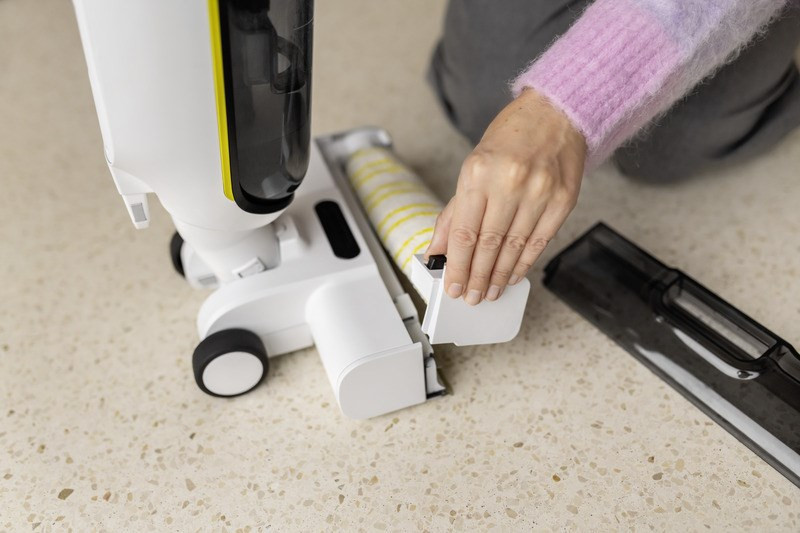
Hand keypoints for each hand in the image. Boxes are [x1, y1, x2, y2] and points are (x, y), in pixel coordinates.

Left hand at [425, 89, 585, 304]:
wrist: (556, 113)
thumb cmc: (511, 137)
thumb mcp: (472, 166)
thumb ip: (455, 211)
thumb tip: (439, 248)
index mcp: (478, 172)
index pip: (463, 232)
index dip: (457, 266)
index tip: (453, 285)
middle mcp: (509, 182)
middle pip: (488, 245)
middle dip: (477, 277)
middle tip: (471, 296)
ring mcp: (539, 192)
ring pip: (514, 248)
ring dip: (500, 276)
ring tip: (490, 291)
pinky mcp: (562, 201)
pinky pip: (539, 242)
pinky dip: (524, 263)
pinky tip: (514, 275)